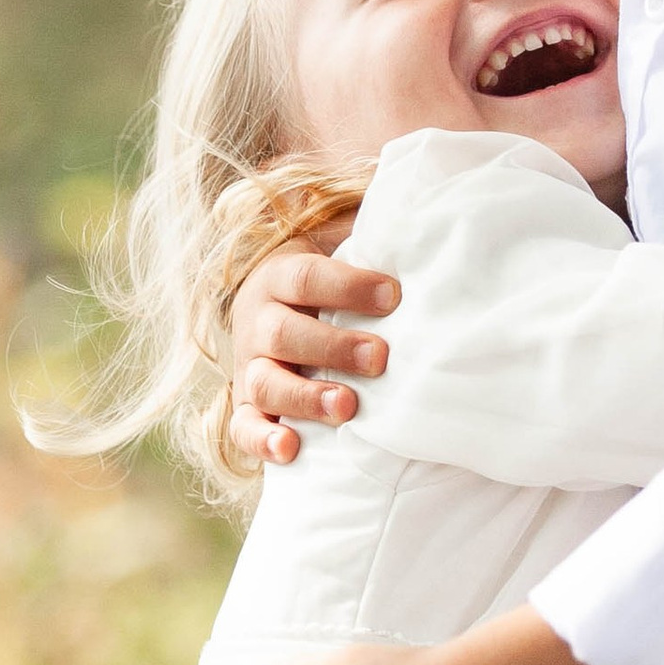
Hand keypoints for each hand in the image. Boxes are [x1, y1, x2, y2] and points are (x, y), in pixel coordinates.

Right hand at [225, 242, 401, 468]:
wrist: (280, 307)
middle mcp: (257, 321)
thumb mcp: (340, 244)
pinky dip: (262, 441)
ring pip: (264, 383)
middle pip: (283, 333)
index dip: (348, 286)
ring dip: (305, 397)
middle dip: (333, 347)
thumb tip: (421, 215)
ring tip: (348, 408)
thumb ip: (371, 235)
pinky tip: (290, 449)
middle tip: (380, 356)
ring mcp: (249, 367)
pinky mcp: (247, 407)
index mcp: (277, 276)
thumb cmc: (331, 279)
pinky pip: (243, 428)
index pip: (306, 277)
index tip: (394, 296)